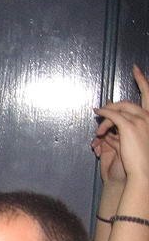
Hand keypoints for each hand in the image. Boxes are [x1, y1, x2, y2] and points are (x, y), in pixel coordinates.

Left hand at [93, 65, 148, 185]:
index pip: (148, 94)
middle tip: (101, 108)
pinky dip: (103, 113)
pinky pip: (112, 114)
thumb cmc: (139, 159)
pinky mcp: (129, 126)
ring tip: (99, 130)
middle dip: (114, 104)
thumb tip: (111, 120)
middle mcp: (148, 116)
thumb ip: (124, 128)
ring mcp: (140, 120)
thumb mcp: (133, 140)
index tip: (136, 69)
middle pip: (128, 103)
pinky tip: (97, 113)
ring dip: (105, 117)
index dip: (142, 80)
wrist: (144, 171)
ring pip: (118, 109)